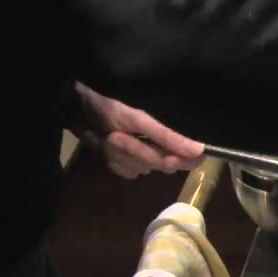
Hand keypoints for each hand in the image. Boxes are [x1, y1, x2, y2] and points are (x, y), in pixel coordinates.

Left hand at [73, 83, 203, 178]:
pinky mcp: (126, 161)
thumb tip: (201, 151)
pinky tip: (104, 145)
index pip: (192, 157)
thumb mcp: (138, 119)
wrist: (76, 105)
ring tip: (106, 136)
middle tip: (116, 135)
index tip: (168, 157)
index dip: (183, 161)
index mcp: (172, 134)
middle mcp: (162, 146)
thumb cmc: (111, 104)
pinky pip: (126, 171)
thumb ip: (167, 136)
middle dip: (137, 151)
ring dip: (120, 154)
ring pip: (142, 169)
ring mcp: (143, 155)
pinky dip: (113, 159)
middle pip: (163, 166)